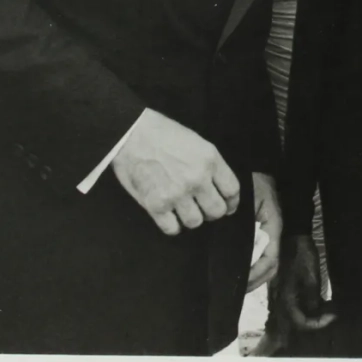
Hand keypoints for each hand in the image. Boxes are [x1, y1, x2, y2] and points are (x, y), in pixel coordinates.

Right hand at [109, 109, 240, 235]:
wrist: (130, 133)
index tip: (227, 206)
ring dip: (190, 218)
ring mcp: (177, 194)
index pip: (232, 190)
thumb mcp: (196, 142)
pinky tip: (168, 216)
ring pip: (195, 222)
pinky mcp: (156, 205)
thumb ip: (209, 165)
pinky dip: (172, 225)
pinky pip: (172, 228)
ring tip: (182, 210)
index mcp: (209, 160)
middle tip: (202, 208)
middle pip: (217, 211)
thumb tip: (217, 188)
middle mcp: (197, 179)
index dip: (231, 202)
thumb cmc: (161, 133)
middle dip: (211, 212)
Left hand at [245, 172, 281, 291]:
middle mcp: (274, 233)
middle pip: (270, 266)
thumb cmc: (252, 181)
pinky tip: (237, 272)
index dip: (257, 273)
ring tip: (237, 285)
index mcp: (274, 225)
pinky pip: (259, 255)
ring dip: (254, 277)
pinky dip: (250, 267)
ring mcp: (269, 234)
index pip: (271, 258)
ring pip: (266, 264)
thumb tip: (243, 250)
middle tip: (237, 289)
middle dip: (256, 280)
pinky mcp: (261, 234)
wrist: (254, 165)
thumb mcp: (249, 199)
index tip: (241, 282)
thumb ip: (247, 223)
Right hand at [276, 233, 336, 332]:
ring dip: (313, 313)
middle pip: (297, 320)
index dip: (317, 323)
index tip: (332, 316)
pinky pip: (296, 303)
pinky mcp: (286, 288)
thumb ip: (312, 298)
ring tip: (329, 308)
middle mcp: (281, 299)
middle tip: (331, 314)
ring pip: (296, 312)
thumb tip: (315, 313)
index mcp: (286, 297)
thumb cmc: (302, 255)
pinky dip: (309, 305)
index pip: (300, 322)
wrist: (293, 236)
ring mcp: (282, 293)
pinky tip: (321, 301)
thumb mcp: (311, 276)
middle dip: (315, 320)